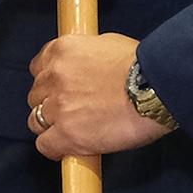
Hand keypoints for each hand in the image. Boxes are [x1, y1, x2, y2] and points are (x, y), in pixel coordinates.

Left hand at [27, 33, 167, 159]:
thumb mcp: (107, 45)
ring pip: (35, 121)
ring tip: (74, 129)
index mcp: (62, 50)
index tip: (59, 89)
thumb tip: (84, 68)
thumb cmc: (142, 67)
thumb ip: (86, 56)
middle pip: (35, 95)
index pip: (37, 67)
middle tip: (72, 110)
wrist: (156, 88)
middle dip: (51, 103)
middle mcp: (54, 76)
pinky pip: (45, 145)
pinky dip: (55, 148)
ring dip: (51, 126)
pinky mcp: (66, 134)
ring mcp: (58, 106)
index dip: (49, 81)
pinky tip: (71, 147)